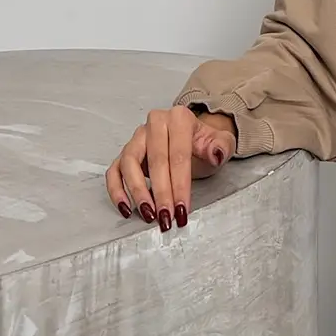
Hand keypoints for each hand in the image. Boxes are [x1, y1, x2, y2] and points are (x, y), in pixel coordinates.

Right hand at [105, 106, 237, 229]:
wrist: (192, 136)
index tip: (182, 208)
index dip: (180, 184)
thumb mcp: (222, 141)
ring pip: (129, 163)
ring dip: (137, 192)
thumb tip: (215, 154)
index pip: (178, 155)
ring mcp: (137, 138)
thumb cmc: (204, 142)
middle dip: (161, 192)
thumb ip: (222, 146)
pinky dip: (116, 190)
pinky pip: (114, 171)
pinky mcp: (125, 152)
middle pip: (155, 160)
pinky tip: (127, 208)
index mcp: (179, 118)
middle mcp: (154, 124)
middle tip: (166, 216)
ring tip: (148, 214)